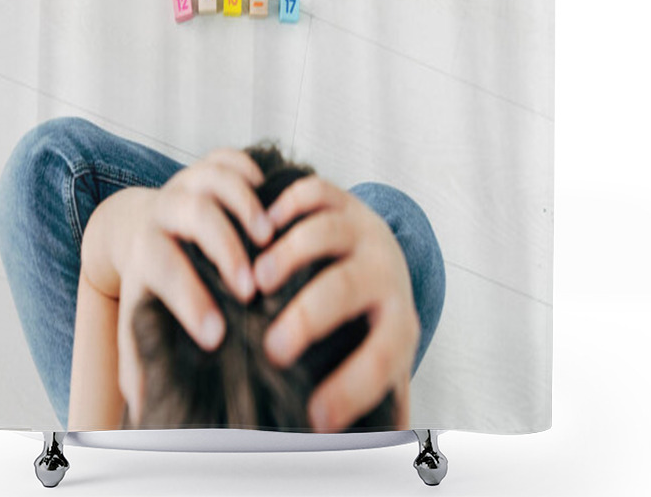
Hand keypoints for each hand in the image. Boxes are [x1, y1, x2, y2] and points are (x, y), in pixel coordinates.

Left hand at [85, 148, 274, 425]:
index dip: (188, 299)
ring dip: (245, 205)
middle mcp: (166, 208)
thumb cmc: (151, 281)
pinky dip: (250, 171)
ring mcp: (190, 180)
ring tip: (271, 237)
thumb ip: (143, 358)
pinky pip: (230, 156)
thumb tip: (147, 410)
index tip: (216, 335)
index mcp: (147, 248)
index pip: (163, 267)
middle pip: (191, 212)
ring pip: (214, 177)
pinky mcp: (211, 165)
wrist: (142, 227)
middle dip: (223, 247)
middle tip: (250, 286)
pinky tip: (274, 199)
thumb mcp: (142, 316)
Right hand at [252, 176, 419, 430]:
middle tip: (272, 348)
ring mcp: (360, 228)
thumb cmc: (370, 319)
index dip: (350, 388)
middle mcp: (382, 270)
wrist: (383, 254)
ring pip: (326, 232)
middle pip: (347, 287)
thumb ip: (376, 400)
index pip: (380, 357)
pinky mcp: (339, 200)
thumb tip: (378, 457)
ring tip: (254, 281)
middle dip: (308, 317)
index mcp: (396, 319)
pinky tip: (259, 228)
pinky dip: (287, 205)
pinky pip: (314, 193)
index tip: (315, 418)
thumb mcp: (380, 357)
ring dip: (288, 256)